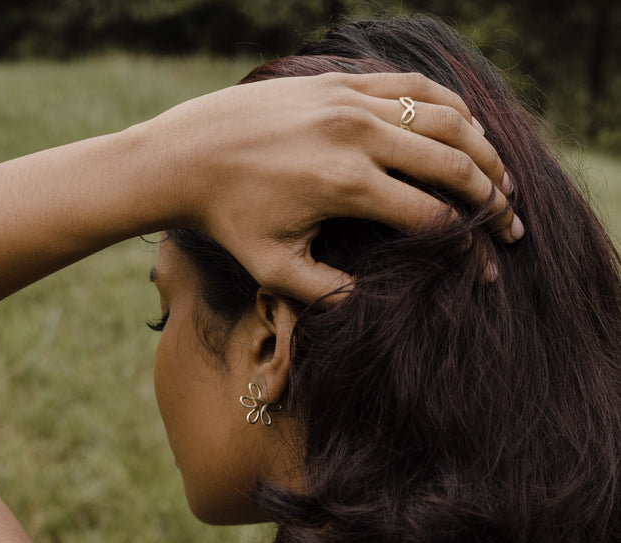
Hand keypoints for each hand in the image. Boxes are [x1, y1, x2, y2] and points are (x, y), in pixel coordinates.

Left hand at [149, 72, 520, 302]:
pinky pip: (411, 84)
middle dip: (491, 199)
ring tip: (503, 178)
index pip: (429, 217)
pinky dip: (448, 104)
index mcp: (346, 186)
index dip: (463, 245)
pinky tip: (466, 126)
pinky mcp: (340, 80)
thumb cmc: (228, 218)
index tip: (482, 265)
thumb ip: (328, 291)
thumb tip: (375, 304)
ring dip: (483, 149)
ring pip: (443, 117)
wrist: (187, 156)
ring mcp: (351, 100)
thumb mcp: (274, 268)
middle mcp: (357, 136)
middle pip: (451, 164)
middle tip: (513, 224)